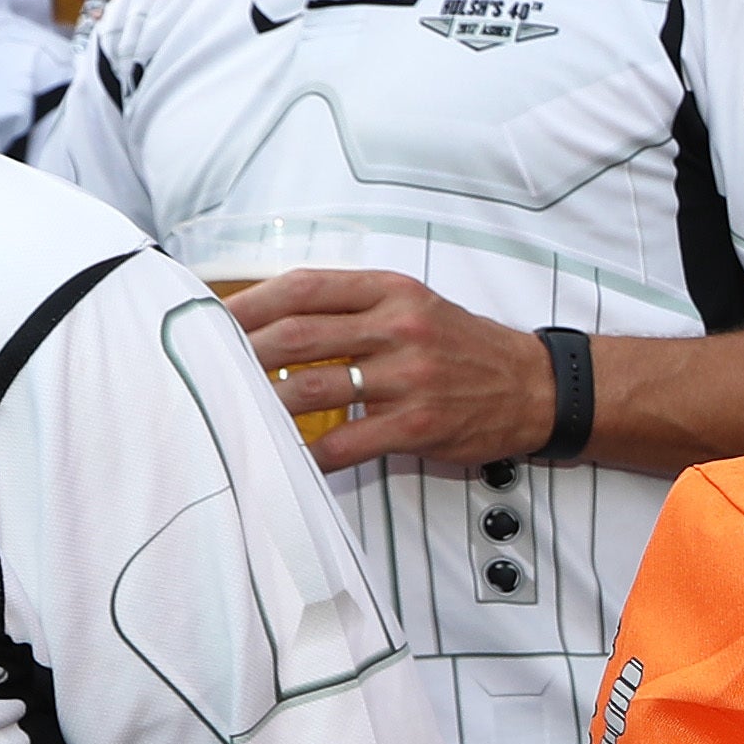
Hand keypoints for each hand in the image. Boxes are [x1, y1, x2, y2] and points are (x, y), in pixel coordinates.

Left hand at [225, 270, 556, 474]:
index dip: (247, 304)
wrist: (537, 387)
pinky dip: (308, 453)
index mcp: (392, 291)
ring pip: (312, 389)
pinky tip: (288, 455)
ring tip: (236, 411)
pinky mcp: (418, 425)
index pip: (302, 288)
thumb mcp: (414, 304)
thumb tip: (271, 320)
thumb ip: (352, 306)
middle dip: (241, 355)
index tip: (210, 319)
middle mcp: (400, 328)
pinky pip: (345, 442)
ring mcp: (409, 378)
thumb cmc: (464, 347)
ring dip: (264, 404)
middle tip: (206, 369)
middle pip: (295, 336)